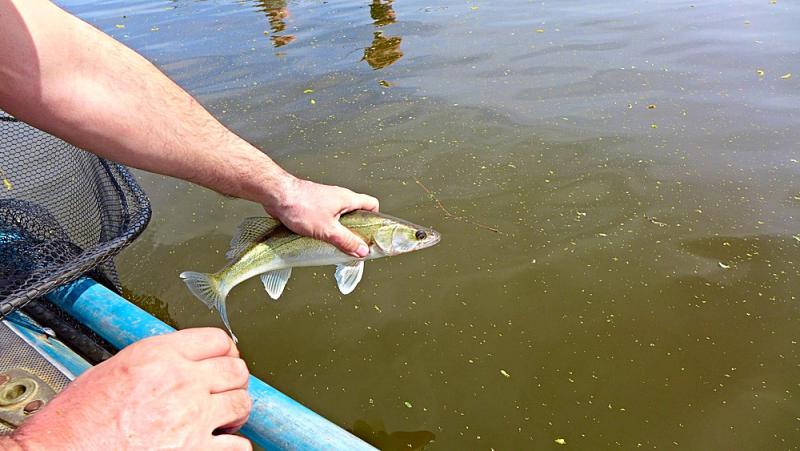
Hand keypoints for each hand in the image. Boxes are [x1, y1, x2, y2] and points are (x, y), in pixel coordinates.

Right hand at [9, 328, 251, 450]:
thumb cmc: (73, 424)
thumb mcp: (112, 371)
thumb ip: (154, 363)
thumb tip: (181, 364)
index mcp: (157, 356)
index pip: (217, 340)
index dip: (225, 351)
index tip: (225, 359)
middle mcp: (180, 382)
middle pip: (237, 370)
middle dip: (233, 380)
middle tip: (224, 389)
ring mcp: (192, 419)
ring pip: (242, 404)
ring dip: (234, 411)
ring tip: (221, 418)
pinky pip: (238, 446)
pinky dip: (233, 446)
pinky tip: (219, 445)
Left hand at [266, 177, 379, 257]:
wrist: (276, 195)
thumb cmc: (301, 206)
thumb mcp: (328, 229)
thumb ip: (346, 241)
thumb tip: (362, 251)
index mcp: (347, 199)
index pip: (371, 204)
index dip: (376, 218)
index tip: (372, 234)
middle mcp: (338, 197)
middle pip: (356, 212)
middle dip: (357, 229)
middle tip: (354, 244)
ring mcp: (325, 200)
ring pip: (340, 216)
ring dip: (340, 230)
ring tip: (337, 244)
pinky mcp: (313, 205)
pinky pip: (326, 218)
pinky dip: (326, 228)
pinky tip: (320, 239)